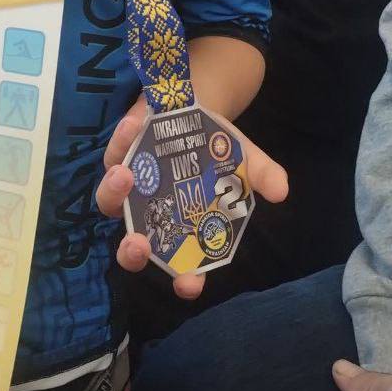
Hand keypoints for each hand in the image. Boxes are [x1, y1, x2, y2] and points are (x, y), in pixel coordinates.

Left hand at [95, 95, 287, 299]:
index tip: (189, 282)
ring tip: (127, 174)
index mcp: (184, 228)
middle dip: (133, 251)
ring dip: (114, 192)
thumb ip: (261, 174)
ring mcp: (130, 191)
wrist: (193, 108)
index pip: (182, 268)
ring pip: (110, 203)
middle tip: (139, 242)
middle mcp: (151, 216)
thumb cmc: (215, 147)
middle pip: (133, 248)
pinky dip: (122, 143)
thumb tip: (281, 190)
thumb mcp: (243, 158)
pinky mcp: (117, 159)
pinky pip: (114, 156)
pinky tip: (134, 128)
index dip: (185, 280)